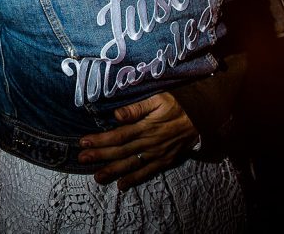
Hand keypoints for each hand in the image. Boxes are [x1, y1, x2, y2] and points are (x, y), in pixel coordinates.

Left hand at [77, 93, 198, 190]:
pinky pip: (147, 172)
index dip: (100, 140)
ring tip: (97, 177)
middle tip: (81, 159)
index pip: (118, 135)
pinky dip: (134, 180)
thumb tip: (117, 114)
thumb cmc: (178, 104)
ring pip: (131, 164)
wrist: (202, 119)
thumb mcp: (158, 99)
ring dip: (112, 171)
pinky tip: (121, 185)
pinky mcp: (164, 161)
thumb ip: (137, 108)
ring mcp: (156, 154)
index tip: (84, 142)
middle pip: (120, 151)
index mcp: (145, 127)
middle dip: (100, 155)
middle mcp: (149, 143)